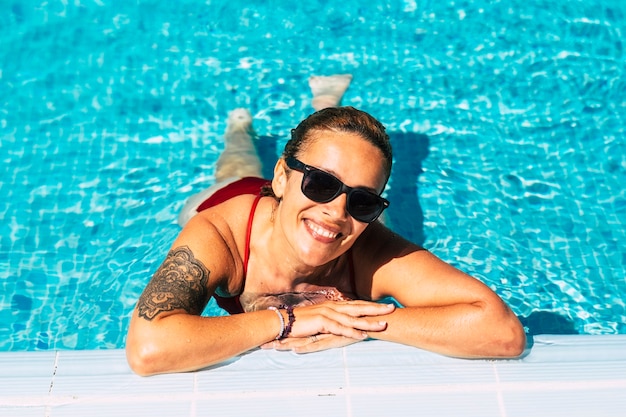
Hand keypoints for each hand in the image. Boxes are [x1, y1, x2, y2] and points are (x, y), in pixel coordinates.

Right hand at [261, 300, 394, 348]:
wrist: (284, 321)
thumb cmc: (302, 322)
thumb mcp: (321, 319)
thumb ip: (333, 319)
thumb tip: (345, 322)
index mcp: (334, 305)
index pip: (357, 304)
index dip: (372, 305)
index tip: (386, 306)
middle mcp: (333, 307)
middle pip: (359, 308)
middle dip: (376, 308)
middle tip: (391, 308)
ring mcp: (328, 314)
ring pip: (352, 319)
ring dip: (368, 322)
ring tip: (382, 325)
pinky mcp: (322, 323)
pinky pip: (340, 328)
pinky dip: (352, 332)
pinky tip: (362, 336)